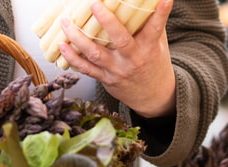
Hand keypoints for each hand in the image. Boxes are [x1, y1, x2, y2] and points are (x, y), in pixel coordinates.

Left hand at [59, 0, 175, 117]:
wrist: (152, 95)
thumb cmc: (153, 63)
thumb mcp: (158, 44)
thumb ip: (150, 24)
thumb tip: (145, 1)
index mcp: (149, 48)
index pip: (155, 28)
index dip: (160, 13)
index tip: (164, 0)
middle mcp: (133, 59)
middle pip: (120, 40)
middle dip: (106, 21)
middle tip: (94, 5)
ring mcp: (117, 70)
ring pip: (95, 54)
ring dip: (77, 37)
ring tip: (65, 22)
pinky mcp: (106, 78)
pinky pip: (86, 68)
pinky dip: (72, 57)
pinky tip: (62, 45)